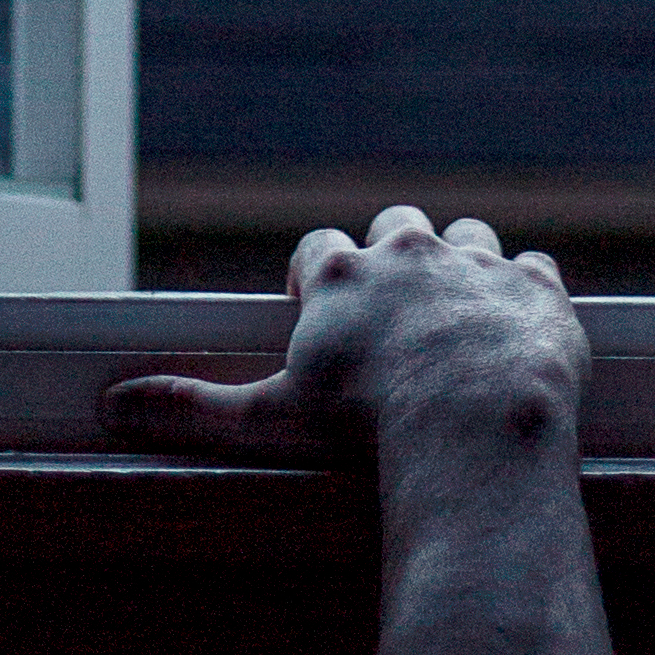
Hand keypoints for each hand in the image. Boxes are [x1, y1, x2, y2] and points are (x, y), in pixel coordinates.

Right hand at [104, 204, 589, 469]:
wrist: (477, 428)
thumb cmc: (366, 428)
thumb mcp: (270, 421)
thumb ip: (195, 409)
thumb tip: (117, 405)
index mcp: (343, 277)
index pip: (319, 250)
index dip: (317, 279)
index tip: (319, 310)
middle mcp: (411, 253)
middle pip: (397, 227)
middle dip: (392, 258)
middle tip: (392, 314)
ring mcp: (479, 267)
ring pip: (469, 239)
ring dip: (462, 266)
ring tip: (458, 317)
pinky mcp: (538, 290)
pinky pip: (533, 271)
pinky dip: (524, 295)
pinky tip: (518, 330)